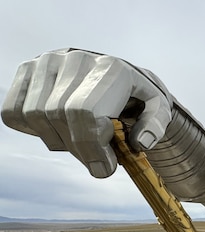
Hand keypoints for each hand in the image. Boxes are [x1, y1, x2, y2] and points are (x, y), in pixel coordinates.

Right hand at [1, 49, 171, 177]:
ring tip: (80, 143)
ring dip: (56, 141)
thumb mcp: (158, 110)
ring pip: (34, 115)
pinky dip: (32, 130)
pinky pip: (13, 111)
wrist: (119, 76)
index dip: (90, 146)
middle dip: (78, 149)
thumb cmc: (138, 97)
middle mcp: (76, 59)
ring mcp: (49, 61)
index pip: (85, 112)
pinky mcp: (28, 69)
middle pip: (58, 116)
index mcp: (112, 69)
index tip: (104, 167)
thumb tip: (139, 143)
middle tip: (96, 160)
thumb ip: (155, 127)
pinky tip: (58, 129)